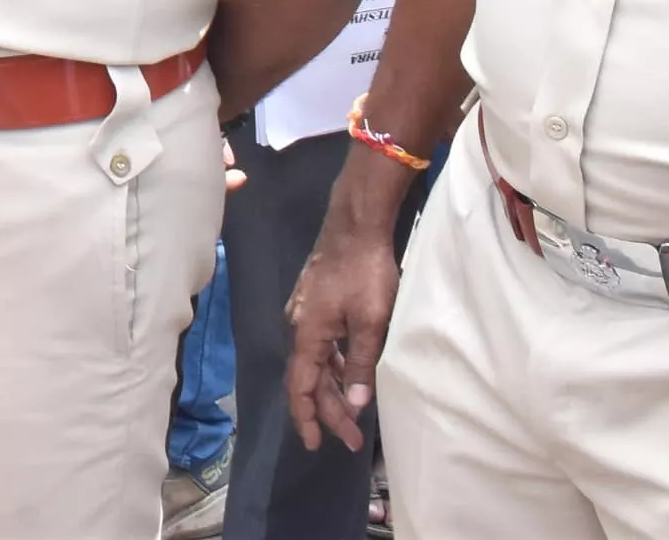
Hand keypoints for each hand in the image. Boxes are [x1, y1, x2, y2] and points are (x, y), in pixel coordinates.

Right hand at [284, 170, 412, 453]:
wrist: (356, 224)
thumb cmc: (365, 273)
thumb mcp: (370, 322)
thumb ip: (360, 363)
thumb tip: (355, 401)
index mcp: (306, 333)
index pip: (300, 386)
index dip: (307, 418)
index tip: (318, 445)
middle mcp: (298, 325)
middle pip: (308, 377)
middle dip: (328, 410)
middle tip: (353, 438)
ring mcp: (304, 311)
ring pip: (314, 361)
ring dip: (331, 389)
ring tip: (353, 412)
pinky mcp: (316, 301)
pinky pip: (320, 345)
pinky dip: (333, 366)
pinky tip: (349, 371)